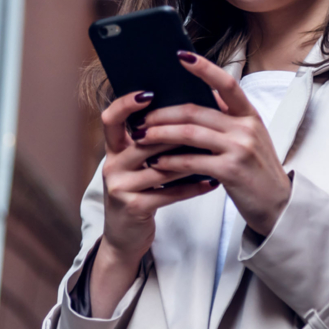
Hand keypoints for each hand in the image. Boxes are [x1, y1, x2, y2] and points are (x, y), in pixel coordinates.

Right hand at [91, 88, 219, 317]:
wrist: (126, 237)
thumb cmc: (140, 192)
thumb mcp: (139, 165)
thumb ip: (154, 140)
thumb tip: (186, 108)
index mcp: (114, 148)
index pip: (111, 118)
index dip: (126, 103)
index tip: (149, 91)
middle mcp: (113, 164)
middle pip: (146, 140)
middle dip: (176, 131)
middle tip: (206, 122)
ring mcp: (120, 187)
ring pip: (161, 166)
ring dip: (191, 159)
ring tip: (217, 151)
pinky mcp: (134, 207)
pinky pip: (169, 193)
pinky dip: (193, 187)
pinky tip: (212, 182)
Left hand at [135, 52, 292, 236]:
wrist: (277, 205)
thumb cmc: (256, 171)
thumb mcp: (248, 139)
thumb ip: (227, 120)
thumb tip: (193, 104)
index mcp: (249, 115)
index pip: (227, 83)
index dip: (204, 69)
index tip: (182, 56)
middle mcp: (246, 127)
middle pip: (196, 111)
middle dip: (163, 114)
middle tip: (142, 119)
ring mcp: (239, 148)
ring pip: (189, 133)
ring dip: (160, 135)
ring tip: (141, 137)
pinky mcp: (230, 170)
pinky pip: (192, 160)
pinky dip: (170, 161)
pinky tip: (156, 163)